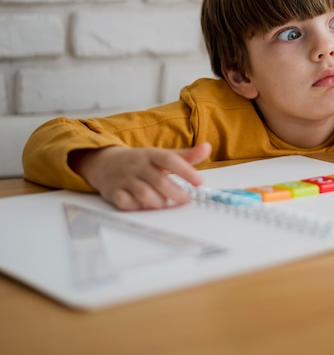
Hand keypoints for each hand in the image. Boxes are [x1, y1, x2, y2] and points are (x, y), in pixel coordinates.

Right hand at [70, 142, 210, 210]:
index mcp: (151, 154)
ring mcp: (124, 179)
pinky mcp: (113, 193)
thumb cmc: (140, 162)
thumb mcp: (161, 155)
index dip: (185, 170)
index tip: (200, 181)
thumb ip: (185, 155)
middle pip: (159, 180)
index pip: (169, 159)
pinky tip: (145, 206)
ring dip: (159, 202)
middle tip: (185, 199)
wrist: (104, 163)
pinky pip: (127, 203)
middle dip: (175, 193)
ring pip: (144, 194)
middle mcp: (137, 165)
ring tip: (165, 203)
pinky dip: (139, 207)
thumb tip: (207, 147)